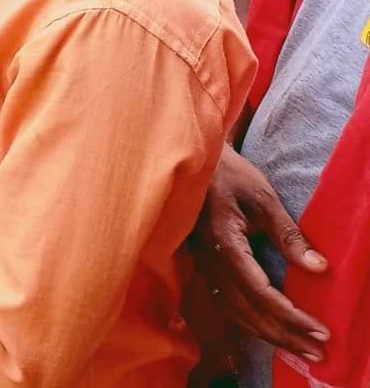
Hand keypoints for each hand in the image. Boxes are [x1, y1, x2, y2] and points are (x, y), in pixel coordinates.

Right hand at [191, 144, 330, 360]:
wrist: (194, 163)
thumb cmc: (229, 174)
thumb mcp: (262, 197)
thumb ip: (287, 234)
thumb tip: (319, 268)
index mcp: (225, 242)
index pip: (261, 292)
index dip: (291, 317)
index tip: (321, 331)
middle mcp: (210, 260)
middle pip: (248, 311)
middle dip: (285, 335)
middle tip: (318, 352)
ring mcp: (203, 265)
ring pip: (235, 313)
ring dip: (269, 334)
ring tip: (299, 347)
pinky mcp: (203, 265)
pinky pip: (225, 304)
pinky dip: (248, 323)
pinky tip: (266, 329)